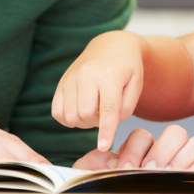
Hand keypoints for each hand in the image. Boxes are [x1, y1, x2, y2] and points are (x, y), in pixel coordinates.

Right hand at [52, 30, 145, 151]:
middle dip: (96, 123)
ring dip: (83, 122)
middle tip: (104, 115)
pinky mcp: (61, 83)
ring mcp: (71, 78)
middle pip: (86, 114)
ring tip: (94, 111)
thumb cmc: (127, 68)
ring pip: (70, 115)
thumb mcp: (136, 84)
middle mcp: (87, 75)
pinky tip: (79, 111)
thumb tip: (107, 126)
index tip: (103, 147)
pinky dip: (67, 119)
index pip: (107, 108)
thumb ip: (125, 108)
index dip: (106, 130)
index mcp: (110, 75)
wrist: (110, 46)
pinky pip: (57, 111)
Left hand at [73, 125, 193, 170]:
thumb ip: (95, 165)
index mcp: (141, 151)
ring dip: (183, 159)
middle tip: (150, 171)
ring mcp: (186, 167)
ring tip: (169, 176)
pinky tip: (185, 188)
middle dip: (162, 149)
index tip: (125, 168)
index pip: (142, 136)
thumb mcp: (95, 180)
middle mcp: (166, 154)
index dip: (134, 149)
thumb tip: (109, 160)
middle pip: (175, 133)